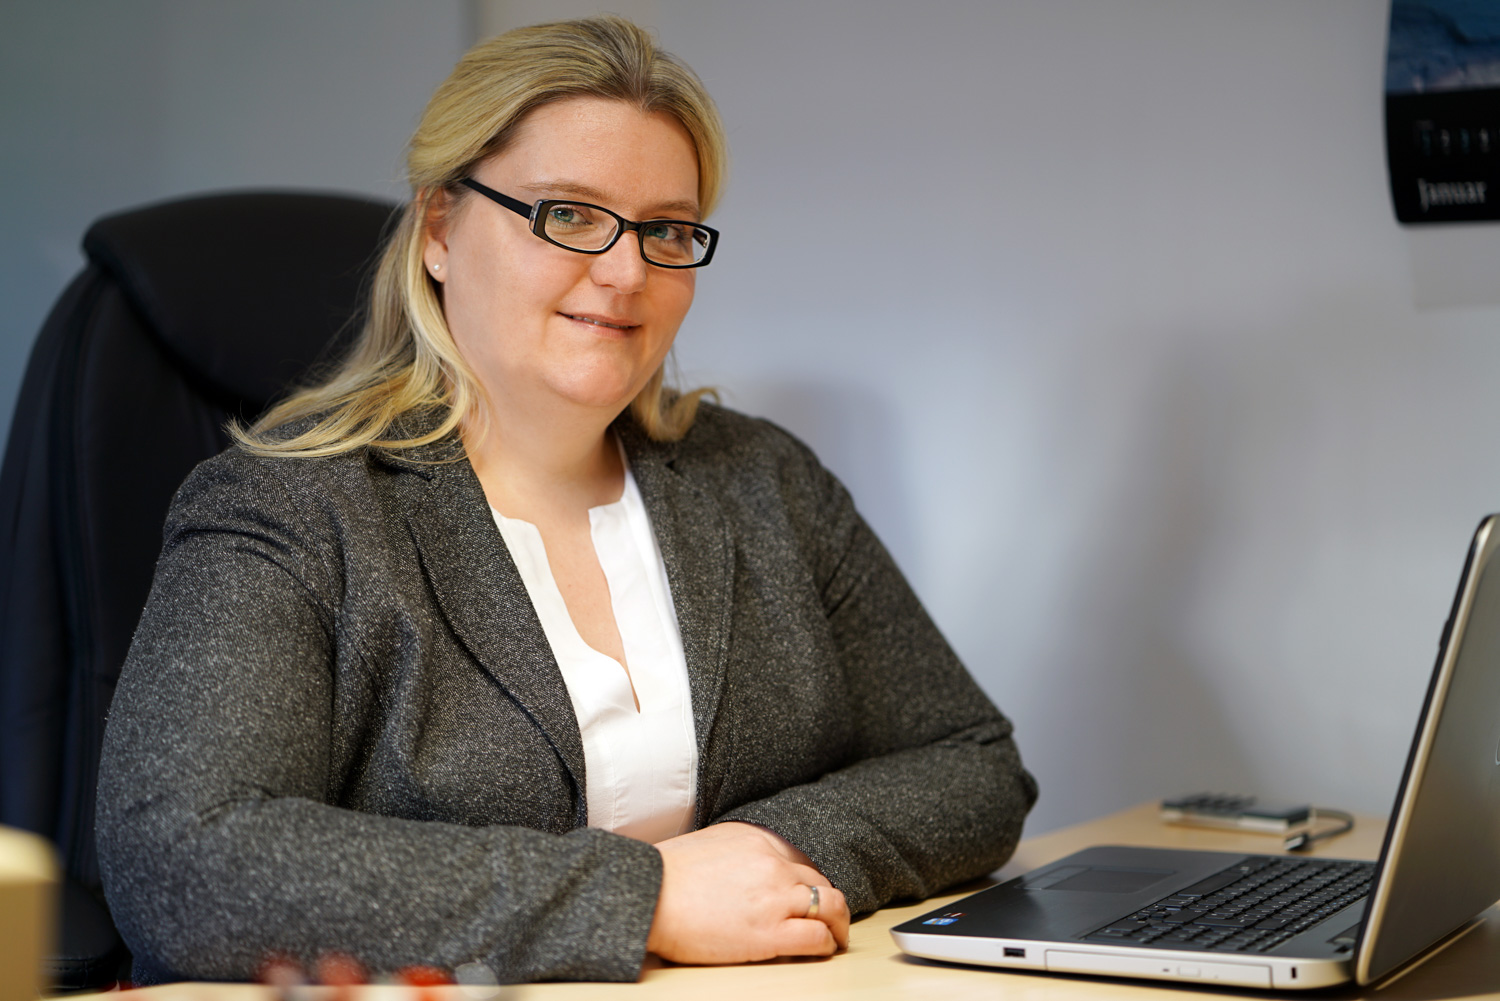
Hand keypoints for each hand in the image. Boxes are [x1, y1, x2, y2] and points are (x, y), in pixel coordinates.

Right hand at [647, 821, 849, 963]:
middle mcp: (773, 863)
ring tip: (836, 936)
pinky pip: (816, 937)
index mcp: (757, 838)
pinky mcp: (770, 933)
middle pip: (819, 880)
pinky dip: (826, 944)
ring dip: (838, 923)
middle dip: (827, 901)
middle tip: (829, 917)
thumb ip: (741, 852)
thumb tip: (752, 870)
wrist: (649, 895)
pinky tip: (824, 948)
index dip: (807, 880)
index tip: (808, 893)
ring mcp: (775, 897)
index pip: (800, 857)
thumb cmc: (666, 876)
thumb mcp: (711, 843)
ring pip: (831, 906)